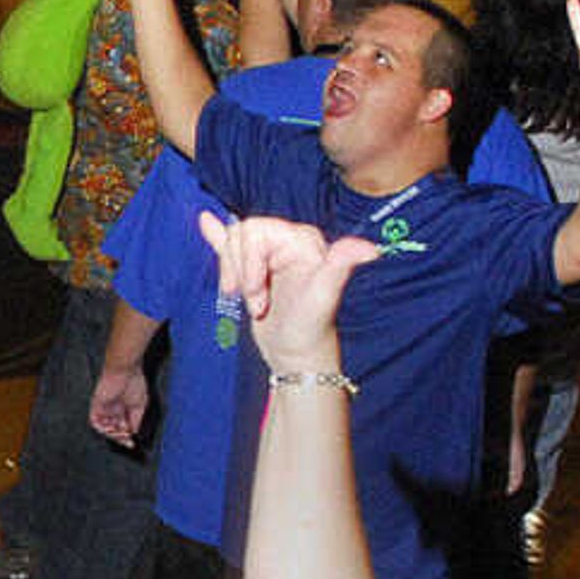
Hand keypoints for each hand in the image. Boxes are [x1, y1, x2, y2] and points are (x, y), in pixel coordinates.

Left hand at [88, 362, 148, 446]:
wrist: (125, 370)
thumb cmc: (134, 383)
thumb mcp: (139, 406)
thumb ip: (135, 420)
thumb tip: (133, 433)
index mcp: (122, 408)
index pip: (122, 427)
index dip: (126, 437)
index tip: (132, 444)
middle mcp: (112, 409)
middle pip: (113, 430)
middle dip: (120, 438)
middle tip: (127, 441)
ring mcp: (103, 407)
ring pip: (104, 428)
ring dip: (112, 435)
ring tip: (121, 433)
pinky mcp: (96, 405)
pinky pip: (94, 422)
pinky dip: (102, 429)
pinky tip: (112, 430)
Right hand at [201, 212, 381, 373]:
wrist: (296, 354)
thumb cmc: (311, 327)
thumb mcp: (324, 295)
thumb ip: (342, 265)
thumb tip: (371, 250)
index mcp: (301, 240)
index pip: (254, 231)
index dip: (248, 264)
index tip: (257, 295)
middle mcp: (286, 242)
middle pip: (240, 236)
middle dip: (240, 272)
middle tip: (257, 303)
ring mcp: (268, 255)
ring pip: (231, 245)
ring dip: (232, 276)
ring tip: (251, 302)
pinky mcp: (253, 268)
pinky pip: (230, 244)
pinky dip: (217, 235)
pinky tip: (207, 223)